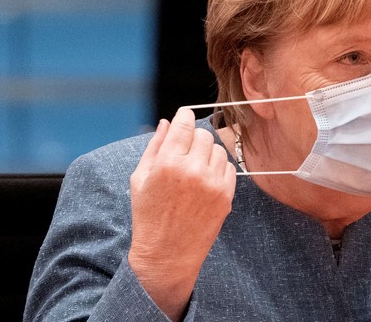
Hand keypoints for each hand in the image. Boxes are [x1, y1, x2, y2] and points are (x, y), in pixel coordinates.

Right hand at [128, 107, 236, 318]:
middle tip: (184, 152)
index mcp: (168, 163)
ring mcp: (212, 183)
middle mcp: (192, 170)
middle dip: (194, 139)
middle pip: (203, 134)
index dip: (185, 116)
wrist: (167, 254)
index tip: (185, 115)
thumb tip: (167, 122)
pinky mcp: (226, 195)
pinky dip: (219, 169)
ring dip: (207, 154)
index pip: (185, 124)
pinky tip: (204, 182)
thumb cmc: (149, 216)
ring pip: (218, 149)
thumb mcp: (140, 178)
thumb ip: (154, 146)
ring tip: (193, 171)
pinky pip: (229, 167)